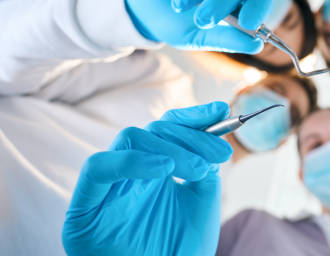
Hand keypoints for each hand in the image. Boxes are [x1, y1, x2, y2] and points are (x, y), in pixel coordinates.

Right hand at [62, 102, 232, 255]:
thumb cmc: (181, 249)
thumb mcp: (202, 200)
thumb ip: (203, 164)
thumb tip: (209, 132)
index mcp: (154, 171)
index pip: (167, 129)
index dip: (192, 117)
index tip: (222, 110)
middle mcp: (130, 173)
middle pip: (153, 130)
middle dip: (189, 137)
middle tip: (219, 156)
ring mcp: (107, 187)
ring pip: (129, 138)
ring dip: (169, 148)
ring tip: (198, 170)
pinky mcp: (84, 206)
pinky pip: (99, 167)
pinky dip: (133, 161)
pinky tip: (163, 169)